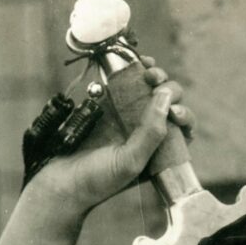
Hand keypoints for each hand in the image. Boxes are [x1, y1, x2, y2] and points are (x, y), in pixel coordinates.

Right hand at [24, 59, 195, 216]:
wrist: (62, 181)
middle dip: (169, 90)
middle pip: (169, 103)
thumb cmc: (99, 180)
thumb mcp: (132, 161)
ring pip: (150, 89)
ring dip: (156, 76)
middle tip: (157, 85)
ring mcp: (127, 116)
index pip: (183, 127)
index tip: (173, 113)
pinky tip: (138, 62)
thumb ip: (152, 132)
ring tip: (150, 72)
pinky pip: (125, 82)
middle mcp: (146, 132)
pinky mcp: (107, 104)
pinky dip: (133, 70)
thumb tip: (165, 96)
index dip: (183, 114)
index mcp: (160, 150)